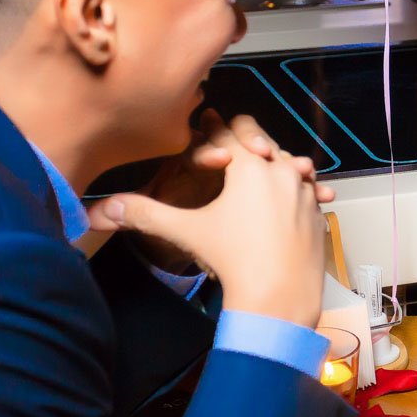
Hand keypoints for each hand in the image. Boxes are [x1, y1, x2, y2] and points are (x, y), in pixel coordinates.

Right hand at [85, 109, 334, 270]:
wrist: (279, 298)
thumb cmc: (233, 261)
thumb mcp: (185, 232)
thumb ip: (143, 214)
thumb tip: (98, 209)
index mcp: (250, 167)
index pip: (228, 135)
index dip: (213, 128)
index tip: (207, 119)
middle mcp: (284, 172)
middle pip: (263, 143)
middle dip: (246, 139)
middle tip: (233, 136)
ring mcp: (306, 192)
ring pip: (289, 165)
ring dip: (274, 162)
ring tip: (260, 162)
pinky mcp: (318, 213)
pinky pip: (307, 190)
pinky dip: (294, 187)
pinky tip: (284, 195)